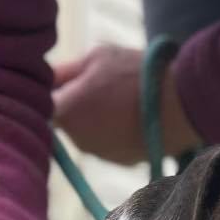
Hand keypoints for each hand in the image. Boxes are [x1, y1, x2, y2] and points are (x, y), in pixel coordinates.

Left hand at [53, 43, 200, 164]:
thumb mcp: (97, 58)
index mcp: (65, 111)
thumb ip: (65, 72)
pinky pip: (107, 142)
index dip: (50, 92)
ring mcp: (98, 153)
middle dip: (75, 104)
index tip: (64, 80)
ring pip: (87, 132)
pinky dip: (115, 130)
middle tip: (100, 82)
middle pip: (65, 120)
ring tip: (122, 97)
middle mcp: (77, 139)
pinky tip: (134, 114)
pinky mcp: (118, 161)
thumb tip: (44, 78)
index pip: (39, 106)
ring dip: (96, 117)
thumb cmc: (136, 75)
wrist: (180, 105)